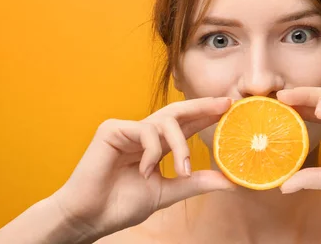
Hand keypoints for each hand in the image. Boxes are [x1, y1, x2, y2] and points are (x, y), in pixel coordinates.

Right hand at [50, 97, 234, 239]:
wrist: (90, 216)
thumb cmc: (122, 204)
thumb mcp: (167, 192)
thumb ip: (195, 183)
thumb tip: (230, 181)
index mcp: (156, 146)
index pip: (186, 125)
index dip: (207, 116)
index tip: (230, 110)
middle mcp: (144, 133)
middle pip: (178, 112)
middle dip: (203, 106)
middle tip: (225, 104)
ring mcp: (128, 129)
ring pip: (165, 122)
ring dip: (180, 145)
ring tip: (182, 169)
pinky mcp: (112, 129)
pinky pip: (145, 131)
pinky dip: (152, 152)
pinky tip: (144, 170)